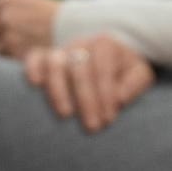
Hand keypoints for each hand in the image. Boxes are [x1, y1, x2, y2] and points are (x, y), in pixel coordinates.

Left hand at [0, 0, 60, 57]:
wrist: (74, 27)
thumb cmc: (51, 17)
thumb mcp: (27, 1)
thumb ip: (2, 6)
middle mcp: (5, 13)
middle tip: (21, 37)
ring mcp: (7, 32)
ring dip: (3, 50)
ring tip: (25, 47)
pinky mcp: (12, 50)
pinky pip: (1, 59)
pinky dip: (10, 59)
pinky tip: (26, 54)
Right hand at [24, 34, 153, 131]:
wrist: (109, 58)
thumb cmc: (125, 71)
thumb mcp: (139, 74)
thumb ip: (134, 84)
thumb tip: (119, 99)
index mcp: (105, 44)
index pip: (102, 69)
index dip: (105, 95)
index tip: (108, 119)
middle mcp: (81, 43)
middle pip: (78, 68)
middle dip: (86, 99)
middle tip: (92, 127)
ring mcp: (61, 50)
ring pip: (54, 63)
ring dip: (58, 90)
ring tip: (65, 115)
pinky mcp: (45, 58)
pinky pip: (34, 58)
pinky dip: (32, 69)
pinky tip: (35, 85)